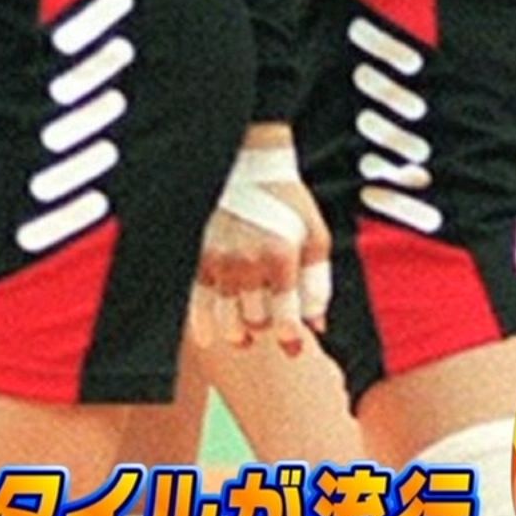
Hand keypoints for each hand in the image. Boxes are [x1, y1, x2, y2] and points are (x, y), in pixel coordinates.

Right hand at [196, 125, 332, 355]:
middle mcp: (248, 262)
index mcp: (281, 257)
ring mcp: (220, 261)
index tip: (292, 349)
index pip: (285, 316)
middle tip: (269, 320)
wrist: (249, 167)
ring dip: (238, 332)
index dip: (290, 340)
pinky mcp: (199, 258)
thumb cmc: (288, 202)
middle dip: (266, 326)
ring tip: (243, 334)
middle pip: (256, 320)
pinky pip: (197, 303)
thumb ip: (318, 282)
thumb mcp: (315, 236)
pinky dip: (203, 325)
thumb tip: (317, 324)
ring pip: (227, 318)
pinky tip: (209, 338)